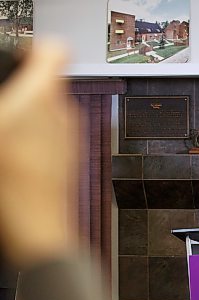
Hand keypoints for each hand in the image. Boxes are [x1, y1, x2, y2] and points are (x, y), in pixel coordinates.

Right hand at [0, 40, 79, 267]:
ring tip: (6, 134)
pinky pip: (51, 131)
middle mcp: (65, 112)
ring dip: (26, 113)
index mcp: (44, 96)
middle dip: (21, 88)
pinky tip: (15, 153)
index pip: (54, 50)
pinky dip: (34, 134)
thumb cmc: (12, 184)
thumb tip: (10, 94)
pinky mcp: (70, 155)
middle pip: (47, 82)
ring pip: (48, 109)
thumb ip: (8, 98)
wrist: (38, 228)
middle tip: (4, 104)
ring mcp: (71, 135)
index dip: (34, 49)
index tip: (16, 58)